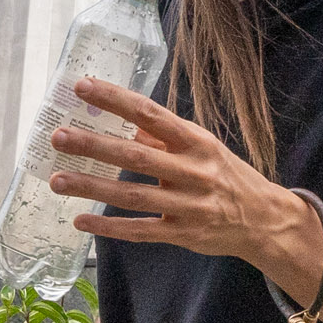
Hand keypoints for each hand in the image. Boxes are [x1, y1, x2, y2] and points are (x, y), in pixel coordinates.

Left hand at [47, 78, 319, 274]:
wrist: (264, 220)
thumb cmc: (226, 176)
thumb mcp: (201, 148)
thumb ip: (163, 137)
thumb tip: (123, 120)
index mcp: (196, 141)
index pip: (151, 114)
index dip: (116, 100)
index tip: (83, 87)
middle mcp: (194, 171)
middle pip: (136, 156)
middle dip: (94, 146)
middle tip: (59, 137)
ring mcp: (189, 206)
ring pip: (133, 196)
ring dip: (92, 188)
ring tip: (57, 180)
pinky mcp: (184, 235)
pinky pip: (140, 231)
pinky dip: (109, 228)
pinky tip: (80, 221)